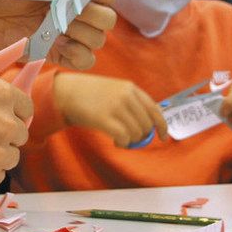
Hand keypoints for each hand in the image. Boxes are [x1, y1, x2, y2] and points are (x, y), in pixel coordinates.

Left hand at [0, 0, 116, 69]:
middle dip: (94, 16)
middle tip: (69, 12)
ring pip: (97, 40)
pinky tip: (62, 46)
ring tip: (61, 28)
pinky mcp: (52, 54)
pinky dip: (80, 55)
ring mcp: (62, 34)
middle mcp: (70, 11)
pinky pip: (82, 61)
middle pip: (106, 19)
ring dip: (86, 34)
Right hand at [54, 73, 168, 147]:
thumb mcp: (115, 90)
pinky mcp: (105, 118)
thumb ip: (131, 103)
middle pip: (146, 124)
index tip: (164, 136)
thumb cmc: (90, 94)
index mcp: (131, 88)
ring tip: (120, 137)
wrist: (67, 92)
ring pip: (137, 133)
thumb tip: (147, 126)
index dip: (162, 125)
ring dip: (130, 140)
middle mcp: (126, 96)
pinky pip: (124, 137)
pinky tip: (115, 141)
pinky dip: (123, 143)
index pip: (154, 109)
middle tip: (130, 138)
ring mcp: (116, 106)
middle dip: (142, 135)